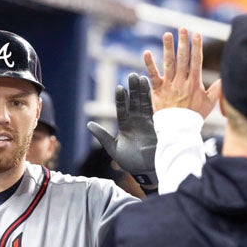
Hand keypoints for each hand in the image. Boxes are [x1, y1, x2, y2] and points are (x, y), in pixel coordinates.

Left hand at [87, 73, 156, 187]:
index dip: (122, 99)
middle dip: (134, 89)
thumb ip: (102, 136)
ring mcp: (148, 124)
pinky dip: (156, 103)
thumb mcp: (113, 148)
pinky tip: (156, 93)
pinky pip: (156, 113)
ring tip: (142, 78)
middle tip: (132, 75)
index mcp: (126, 125)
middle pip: (135, 102)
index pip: (122, 109)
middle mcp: (137, 122)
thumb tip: (89, 124)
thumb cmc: (129, 161)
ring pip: (146, 104)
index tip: (120, 87)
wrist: (145, 172)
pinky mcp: (158, 128)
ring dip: (144, 91)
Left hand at [143, 27, 220, 118]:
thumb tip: (225, 79)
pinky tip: (146, 52)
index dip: (196, 46)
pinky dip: (149, 64)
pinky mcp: (157, 90)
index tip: (196, 34)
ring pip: (169, 63)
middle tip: (182, 28)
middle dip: (183, 42)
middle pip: (183, 58)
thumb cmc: (194, 117)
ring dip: (168, 48)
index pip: (196, 60)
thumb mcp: (209, 103)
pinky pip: (152, 75)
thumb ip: (217, 90)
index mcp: (195, 83)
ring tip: (167, 35)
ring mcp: (169, 85)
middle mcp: (182, 81)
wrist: (178, 129)